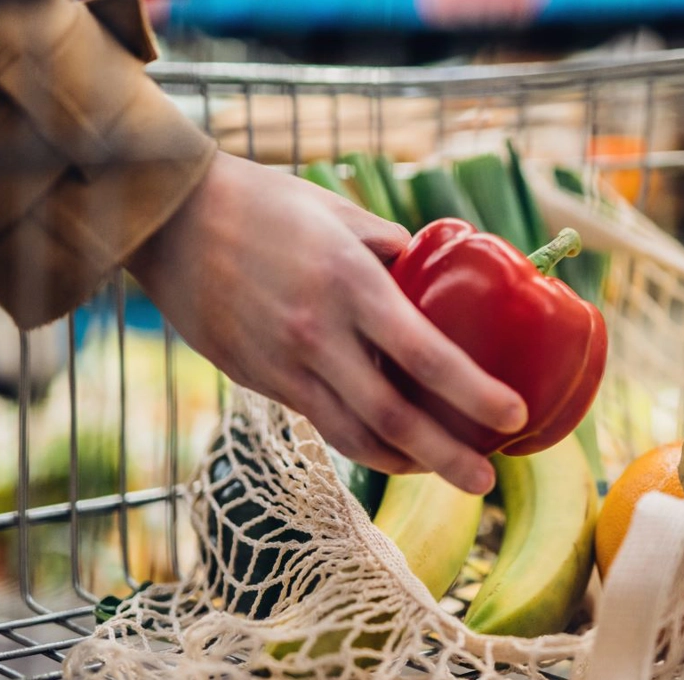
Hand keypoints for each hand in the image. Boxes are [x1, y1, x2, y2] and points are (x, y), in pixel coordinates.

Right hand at [126, 151, 525, 494]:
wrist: (170, 219)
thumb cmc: (264, 202)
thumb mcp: (340, 211)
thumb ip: (390, 248)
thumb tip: (433, 276)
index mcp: (350, 283)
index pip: (425, 354)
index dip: (473, 392)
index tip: (513, 414)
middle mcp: (318, 334)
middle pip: (393, 418)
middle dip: (447, 458)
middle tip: (486, 482)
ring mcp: (284, 364)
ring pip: (353, 436)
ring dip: (405, 462)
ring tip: (445, 470)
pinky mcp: (258, 379)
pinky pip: (320, 422)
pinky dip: (362, 442)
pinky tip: (390, 447)